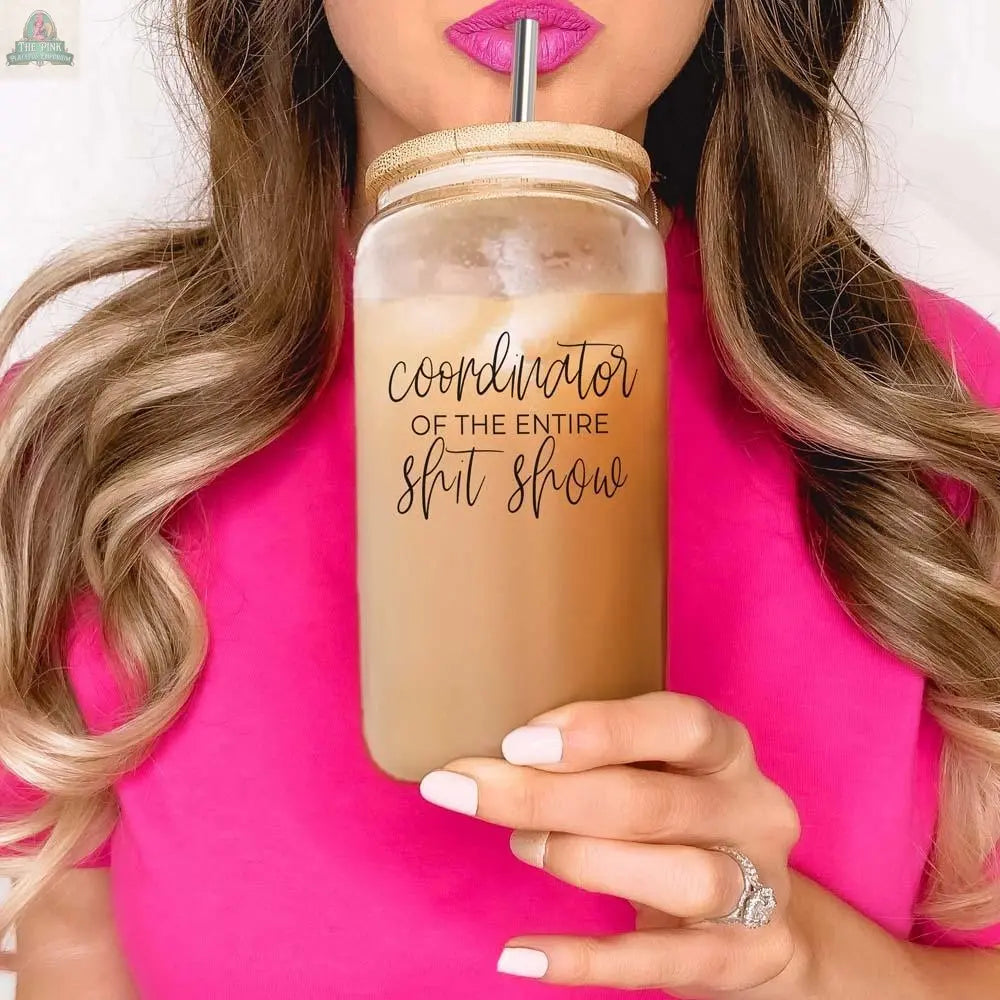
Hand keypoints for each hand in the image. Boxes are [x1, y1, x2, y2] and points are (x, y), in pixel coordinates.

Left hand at [419, 692, 804, 995]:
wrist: (764, 918)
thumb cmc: (678, 822)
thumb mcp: (660, 771)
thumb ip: (600, 757)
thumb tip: (494, 754)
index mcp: (728, 750)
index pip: (682, 725)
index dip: (602, 730)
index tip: (519, 742)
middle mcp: (753, 812)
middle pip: (655, 804)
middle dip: (550, 796)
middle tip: (471, 789)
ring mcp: (759, 889)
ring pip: (680, 877)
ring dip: (582, 860)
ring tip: (522, 845)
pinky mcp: (743, 958)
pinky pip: (661, 963)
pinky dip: (586, 960)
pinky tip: (519, 953)